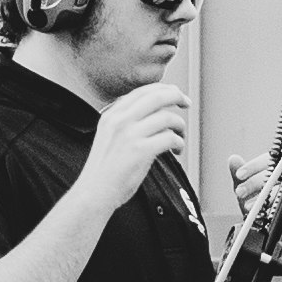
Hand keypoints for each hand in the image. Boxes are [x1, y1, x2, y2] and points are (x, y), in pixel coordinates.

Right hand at [72, 81, 192, 211]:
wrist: (94, 192)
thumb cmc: (104, 169)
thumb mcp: (108, 136)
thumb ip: (125, 122)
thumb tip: (155, 112)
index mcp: (111, 115)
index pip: (141, 91)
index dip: (162, 89)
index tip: (175, 94)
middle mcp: (120, 120)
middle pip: (157, 97)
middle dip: (176, 96)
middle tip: (186, 103)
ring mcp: (130, 134)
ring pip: (167, 117)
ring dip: (180, 126)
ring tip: (180, 137)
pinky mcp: (141, 150)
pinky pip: (170, 137)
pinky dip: (179, 143)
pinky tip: (176, 150)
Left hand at [227, 152, 281, 234]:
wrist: (268, 236)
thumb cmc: (261, 210)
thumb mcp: (247, 193)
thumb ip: (242, 177)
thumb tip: (234, 159)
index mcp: (281, 171)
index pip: (271, 159)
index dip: (254, 166)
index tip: (239, 175)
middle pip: (279, 172)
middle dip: (256, 182)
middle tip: (240, 192)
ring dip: (267, 197)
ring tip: (250, 207)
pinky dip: (280, 210)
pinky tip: (265, 215)